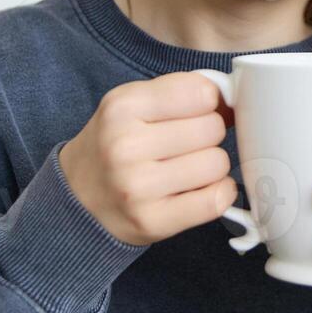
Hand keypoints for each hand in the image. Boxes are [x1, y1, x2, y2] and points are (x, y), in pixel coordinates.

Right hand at [59, 72, 235, 246]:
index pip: (202, 92)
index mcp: (122, 106)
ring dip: (212, 166)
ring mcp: (137, 186)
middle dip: (208, 135)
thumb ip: (181, 92)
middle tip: (185, 145)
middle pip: (213, 128)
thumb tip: (234, 99)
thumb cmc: (116, 145)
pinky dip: (218, 193)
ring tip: (187, 168)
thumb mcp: (134, 104)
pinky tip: (200, 190)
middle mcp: (126, 145)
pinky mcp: (152, 220)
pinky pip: (216, 200)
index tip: (196, 111)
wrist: (77, 198)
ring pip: (218, 164)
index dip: (208, 101)